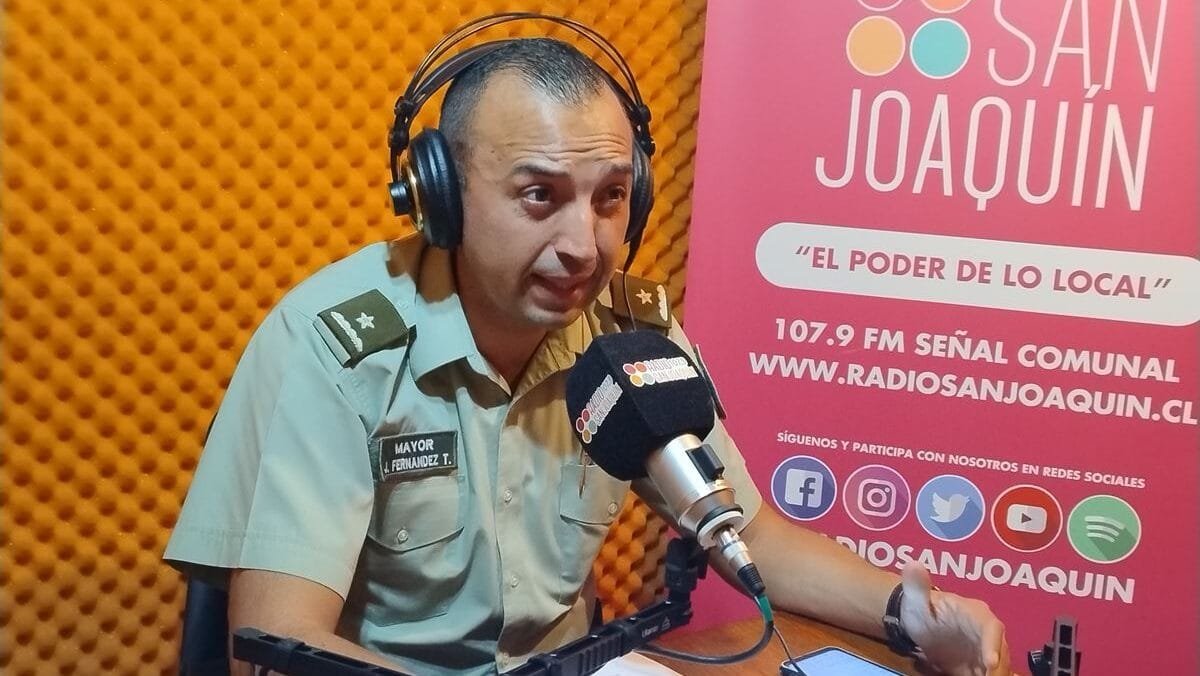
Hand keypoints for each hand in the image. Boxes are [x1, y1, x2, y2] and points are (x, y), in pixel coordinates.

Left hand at [898, 561, 1012, 675]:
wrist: (917, 622)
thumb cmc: (920, 606)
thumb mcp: (916, 596)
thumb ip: (917, 584)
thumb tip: (913, 564)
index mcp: (975, 613)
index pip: (991, 627)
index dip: (992, 644)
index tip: (989, 662)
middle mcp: (985, 632)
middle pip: (1000, 650)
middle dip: (998, 668)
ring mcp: (983, 650)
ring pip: (997, 665)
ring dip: (995, 675)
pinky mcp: (976, 665)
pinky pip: (986, 674)